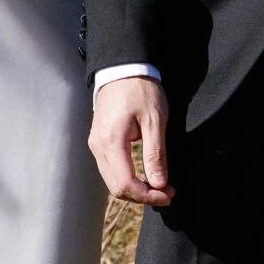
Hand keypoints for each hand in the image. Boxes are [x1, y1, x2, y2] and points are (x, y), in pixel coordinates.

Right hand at [88, 77, 173, 206]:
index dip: (148, 196)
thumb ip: (155, 154)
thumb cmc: (140, 89)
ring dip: (135, 189)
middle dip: (142, 196)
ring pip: (112, 181)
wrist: (123, 67)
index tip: (168, 194)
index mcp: (111, 141)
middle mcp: (98, 146)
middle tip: (167, 192)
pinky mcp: (98, 140)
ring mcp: (95, 143)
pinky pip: (110, 169)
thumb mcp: (154, 120)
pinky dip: (126, 177)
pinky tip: (143, 174)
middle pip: (116, 188)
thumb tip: (159, 184)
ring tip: (158, 184)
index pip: (126, 184)